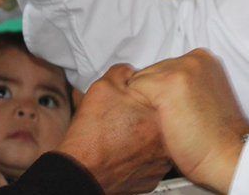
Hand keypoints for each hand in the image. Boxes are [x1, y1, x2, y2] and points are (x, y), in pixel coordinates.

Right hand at [56, 64, 170, 194]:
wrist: (81, 171)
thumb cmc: (91, 136)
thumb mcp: (103, 88)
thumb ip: (122, 73)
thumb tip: (130, 72)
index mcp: (159, 115)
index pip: (163, 94)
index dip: (145, 93)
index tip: (135, 98)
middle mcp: (166, 141)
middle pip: (162, 117)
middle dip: (146, 114)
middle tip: (127, 116)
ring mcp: (161, 162)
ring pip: (158, 140)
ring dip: (146, 136)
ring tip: (123, 135)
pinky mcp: (153, 177)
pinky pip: (152, 160)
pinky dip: (142, 154)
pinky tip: (125, 150)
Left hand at [126, 49, 248, 193]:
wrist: (228, 155)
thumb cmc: (215, 137)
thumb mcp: (205, 98)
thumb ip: (185, 86)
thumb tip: (157, 88)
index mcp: (203, 60)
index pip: (164, 68)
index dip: (162, 93)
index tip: (176, 111)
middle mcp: (192, 59)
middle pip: (151, 72)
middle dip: (153, 96)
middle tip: (172, 120)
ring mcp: (179, 69)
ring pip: (140, 80)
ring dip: (145, 102)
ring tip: (166, 123)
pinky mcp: (165, 84)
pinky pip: (133, 90)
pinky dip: (139, 109)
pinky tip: (158, 124)